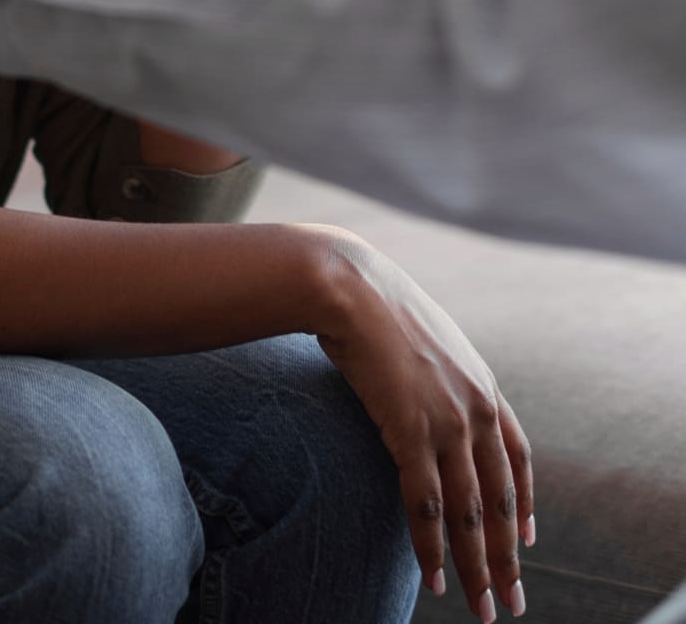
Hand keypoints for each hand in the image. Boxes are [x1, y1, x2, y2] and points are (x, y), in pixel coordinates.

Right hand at [312, 231, 533, 619]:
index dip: (524, 502)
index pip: (518, 456)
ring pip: (470, 513)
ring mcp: (447, 420)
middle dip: (508, 557)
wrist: (348, 283)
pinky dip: (432, 548)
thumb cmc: (372, 302)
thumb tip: (422, 383)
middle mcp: (476, 407)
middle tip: (512, 601)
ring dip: (478, 567)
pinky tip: (436, 579)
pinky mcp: (410, 431)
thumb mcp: (424, 336)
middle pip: (501, 498)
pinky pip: (426, 505)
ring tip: (482, 609)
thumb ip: (436, 369)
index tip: (527, 538)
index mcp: (482, 383)